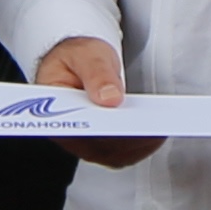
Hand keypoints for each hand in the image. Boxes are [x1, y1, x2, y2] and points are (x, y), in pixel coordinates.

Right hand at [34, 32, 160, 169]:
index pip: (75, 129)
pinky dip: (143, 144)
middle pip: (98, 146)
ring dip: (139, 143)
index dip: (99, 131)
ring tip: (157, 125)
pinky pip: (125, 152)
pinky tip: (156, 131)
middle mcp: (69, 133)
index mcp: (53, 111)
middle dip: (126, 138)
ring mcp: (88, 142)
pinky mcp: (105, 144)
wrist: (82, 60)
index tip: (121, 123)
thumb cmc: (78, 57)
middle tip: (149, 124)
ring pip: (115, 154)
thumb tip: (109, 97)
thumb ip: (96, 73)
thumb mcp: (85, 54)